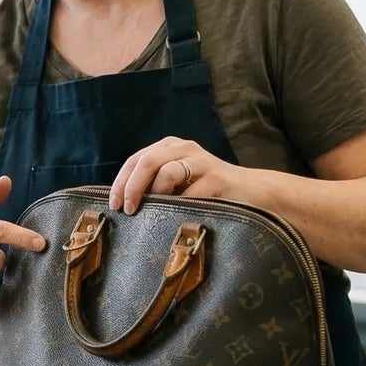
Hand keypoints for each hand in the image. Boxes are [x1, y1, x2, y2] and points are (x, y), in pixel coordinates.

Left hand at [109, 138, 242, 213]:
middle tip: (128, 210)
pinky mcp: (217, 178)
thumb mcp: (177, 182)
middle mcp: (184, 148)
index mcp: (169, 147)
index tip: (114, 205)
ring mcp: (201, 161)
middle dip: (132, 187)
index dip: (121, 182)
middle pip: (147, 161)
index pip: (135, 160)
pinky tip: (177, 217)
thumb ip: (153, 185)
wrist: (250, 191)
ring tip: (156, 210)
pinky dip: (180, 206)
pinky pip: (192, 193)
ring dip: (156, 195)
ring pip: (167, 172)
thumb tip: (121, 203)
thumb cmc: (206, 190)